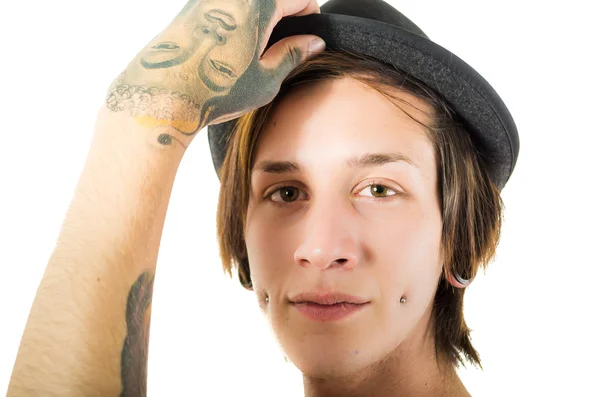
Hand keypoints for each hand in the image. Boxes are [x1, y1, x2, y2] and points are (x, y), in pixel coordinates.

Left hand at [105, 0, 324, 147]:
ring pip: (247, 2)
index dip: (309, 15)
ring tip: (253, 53)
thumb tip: (312, 42)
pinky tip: (229, 51)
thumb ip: (292, 54)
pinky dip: (236, 22)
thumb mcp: (265, 79)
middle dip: (283, 16)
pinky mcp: (190, 8)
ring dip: (258, 19)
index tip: (307, 34)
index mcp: (258, 4)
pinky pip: (224, 7)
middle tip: (281, 47)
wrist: (163, 94)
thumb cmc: (214, 89)